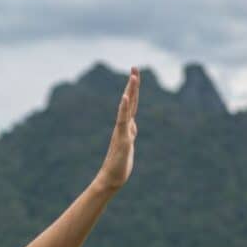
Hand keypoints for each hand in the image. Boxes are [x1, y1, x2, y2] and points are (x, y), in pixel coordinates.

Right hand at [95, 67, 139, 190]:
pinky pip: (123, 120)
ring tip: (133, 76)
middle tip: (134, 67)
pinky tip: (125, 97)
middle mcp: (124, 126)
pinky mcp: (122, 139)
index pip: (132, 104)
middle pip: (130, 101)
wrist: (111, 178)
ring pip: (127, 108)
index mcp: (126, 126)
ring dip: (130, 91)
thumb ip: (130, 132)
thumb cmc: (119, 164)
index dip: (134, 90)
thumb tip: (132, 124)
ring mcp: (122, 131)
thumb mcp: (129, 144)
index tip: (135, 74)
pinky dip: (124, 108)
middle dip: (133, 84)